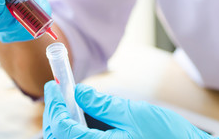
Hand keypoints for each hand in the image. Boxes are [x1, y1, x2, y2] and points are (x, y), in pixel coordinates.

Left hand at [43, 81, 218, 138]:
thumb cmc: (165, 135)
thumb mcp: (132, 113)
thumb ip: (102, 105)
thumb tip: (79, 93)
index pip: (63, 129)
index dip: (55, 106)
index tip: (54, 86)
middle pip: (60, 137)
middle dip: (54, 113)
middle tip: (55, 90)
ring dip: (61, 121)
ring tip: (63, 100)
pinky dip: (73, 129)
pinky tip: (77, 114)